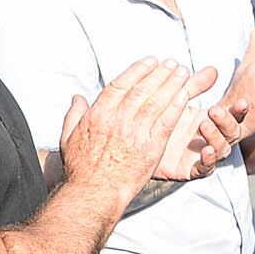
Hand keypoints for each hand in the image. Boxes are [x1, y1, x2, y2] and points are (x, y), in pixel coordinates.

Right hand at [58, 61, 220, 202]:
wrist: (93, 192)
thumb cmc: (80, 167)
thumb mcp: (68, 137)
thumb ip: (74, 115)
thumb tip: (78, 97)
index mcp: (97, 115)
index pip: (120, 85)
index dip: (137, 70)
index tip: (150, 61)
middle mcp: (117, 120)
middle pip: (141, 89)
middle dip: (159, 73)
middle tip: (171, 63)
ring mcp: (134, 133)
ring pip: (156, 102)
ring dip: (172, 84)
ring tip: (183, 72)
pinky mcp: (150, 148)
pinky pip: (166, 122)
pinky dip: (176, 106)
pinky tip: (186, 95)